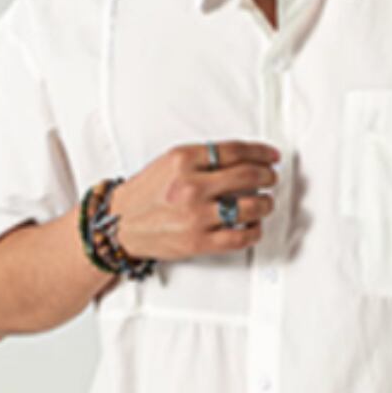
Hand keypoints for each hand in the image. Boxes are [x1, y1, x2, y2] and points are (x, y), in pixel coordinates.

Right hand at [109, 140, 280, 263]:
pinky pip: (240, 237)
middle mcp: (191, 186)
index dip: (261, 152)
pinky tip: (253, 226)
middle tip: (271, 178)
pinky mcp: (199, 242)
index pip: (235, 151)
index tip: (271, 156)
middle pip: (248, 176)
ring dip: (265, 204)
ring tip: (264, 202)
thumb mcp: (169, 163)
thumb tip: (243, 160)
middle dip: (268, 176)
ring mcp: (196, 215)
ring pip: (250, 207)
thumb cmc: (145, 194)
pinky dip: (254, 231)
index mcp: (184, 159)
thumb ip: (203, 159)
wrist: (120, 224)